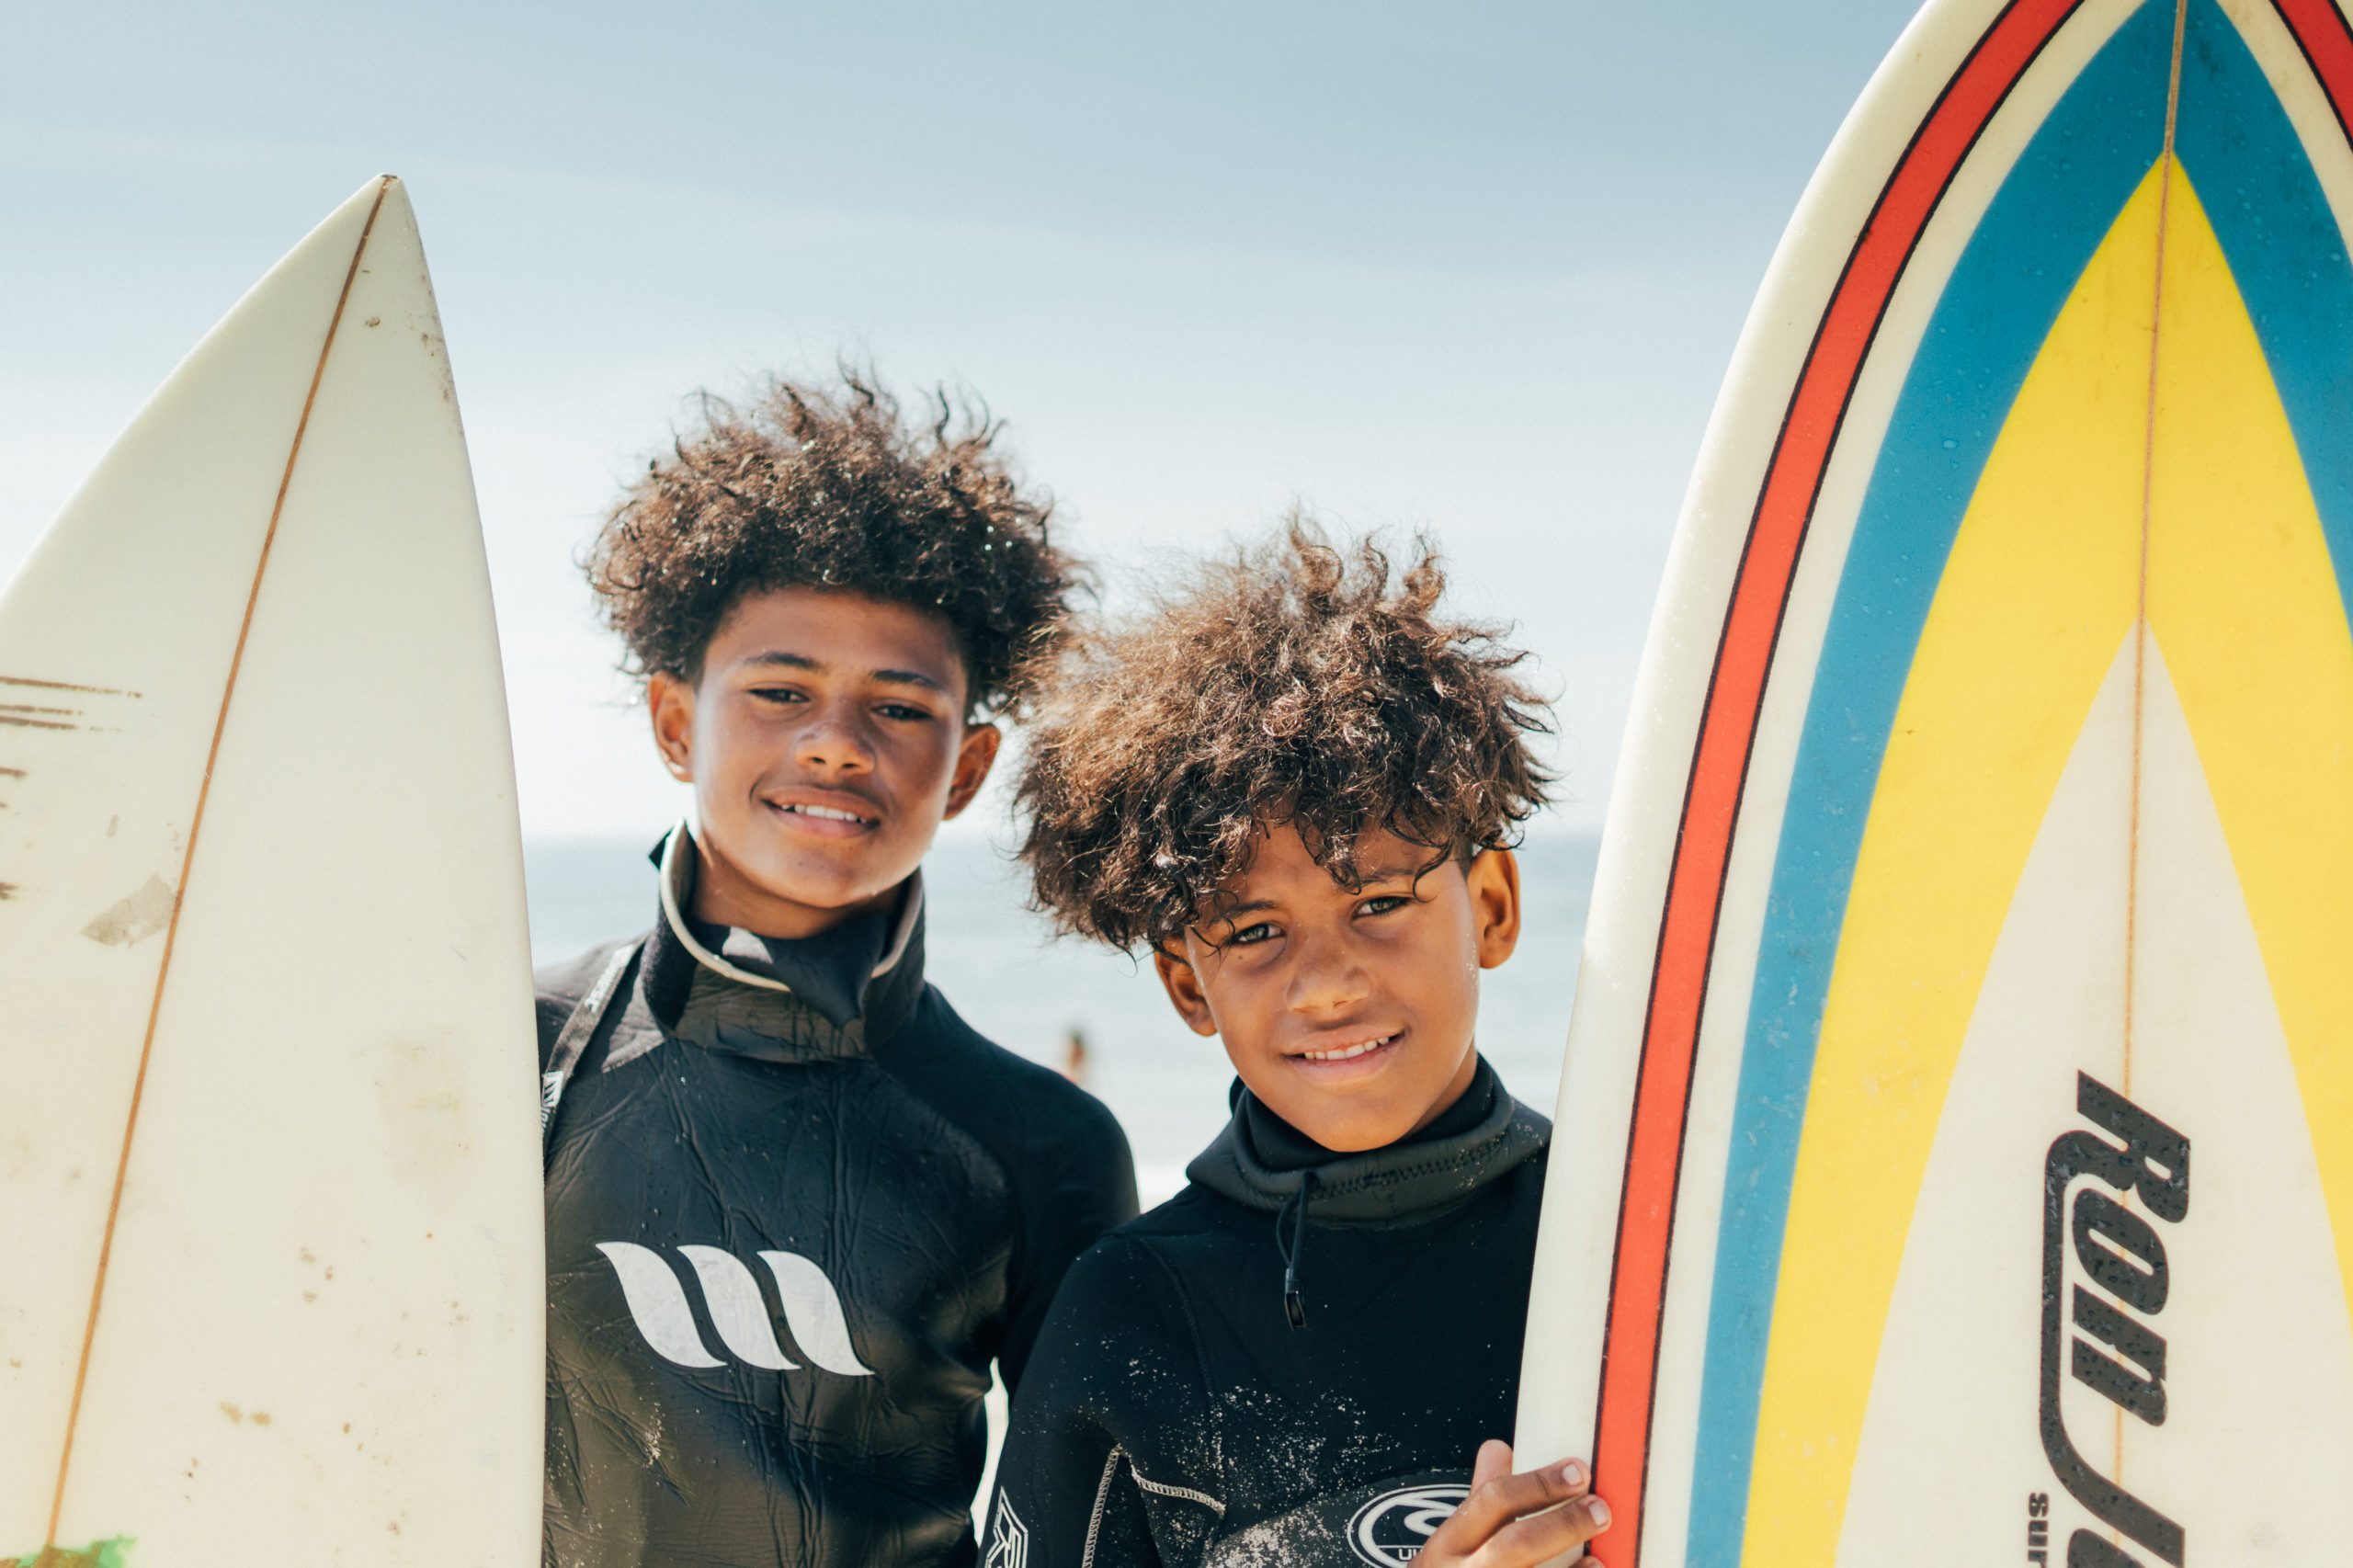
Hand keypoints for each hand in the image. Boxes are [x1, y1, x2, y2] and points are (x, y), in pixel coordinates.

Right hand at [1416, 1439, 1609, 1567]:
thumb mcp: (1452, 1541)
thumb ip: (1480, 1500)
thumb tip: (1499, 1448)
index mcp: (1450, 1544)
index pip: (1492, 1501)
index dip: (1538, 1484)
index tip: (1576, 1470)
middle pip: (1517, 1544)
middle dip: (1562, 1524)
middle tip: (1600, 1509)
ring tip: (1598, 1558)